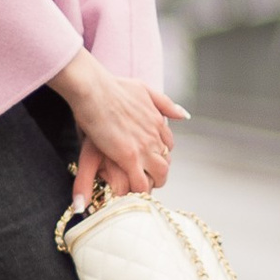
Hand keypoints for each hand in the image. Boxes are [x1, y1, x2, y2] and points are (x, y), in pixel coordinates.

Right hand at [49, 49, 188, 206]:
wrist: (94, 89)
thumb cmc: (112, 86)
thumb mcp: (144, 88)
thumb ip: (164, 103)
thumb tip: (185, 115)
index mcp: (158, 120)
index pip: (168, 145)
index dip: (158, 155)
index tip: (147, 159)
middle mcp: (155, 135)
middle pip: (166, 163)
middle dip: (157, 173)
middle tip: (142, 178)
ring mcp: (143, 147)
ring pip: (159, 175)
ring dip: (150, 184)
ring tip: (136, 188)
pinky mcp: (129, 157)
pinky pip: (140, 183)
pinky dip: (137, 192)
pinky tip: (128, 193)